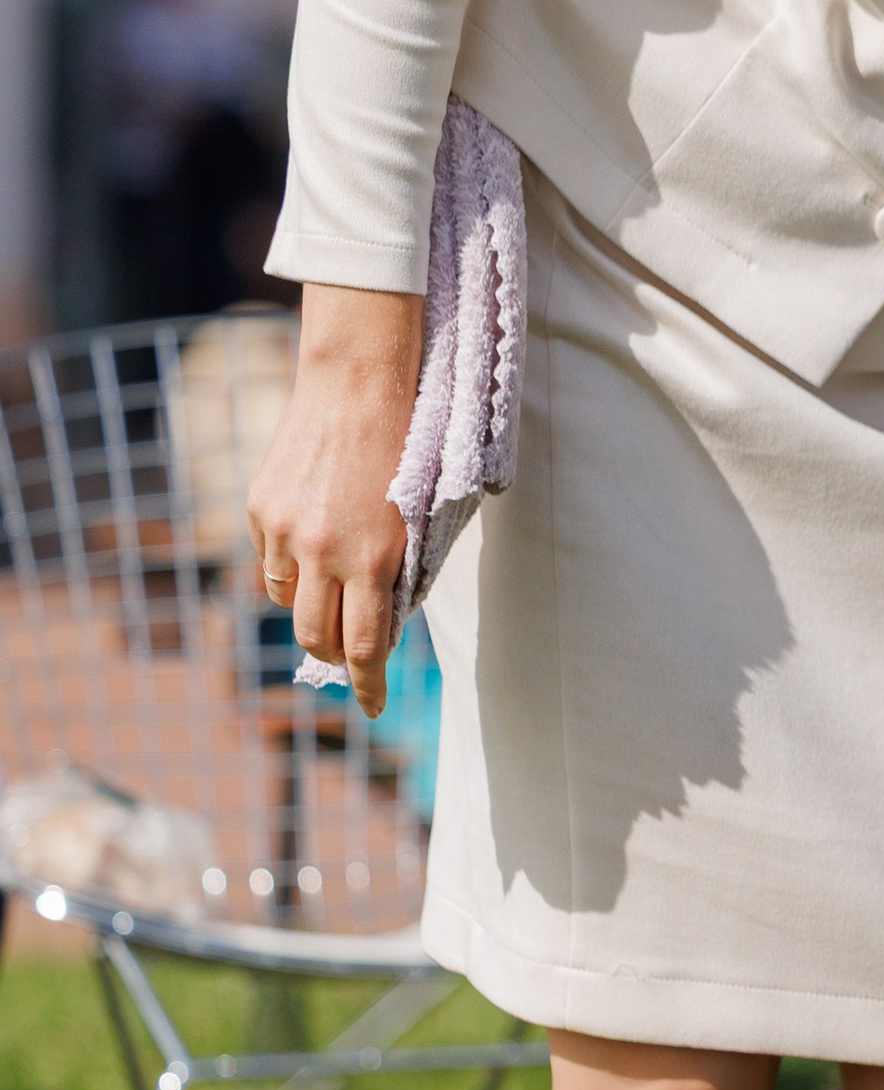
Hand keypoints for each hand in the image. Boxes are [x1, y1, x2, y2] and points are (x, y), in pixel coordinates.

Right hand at [245, 284, 422, 718]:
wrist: (359, 382)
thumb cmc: (408, 448)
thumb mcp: (418, 520)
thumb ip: (400, 574)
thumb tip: (384, 626)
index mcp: (374, 560)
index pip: (364, 649)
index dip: (369, 686)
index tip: (375, 707)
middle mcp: (322, 553)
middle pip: (314, 638)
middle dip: (332, 654)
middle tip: (349, 653)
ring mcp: (283, 531)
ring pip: (286, 600)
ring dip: (309, 607)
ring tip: (331, 590)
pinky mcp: (259, 507)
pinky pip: (269, 559)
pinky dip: (289, 564)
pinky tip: (310, 540)